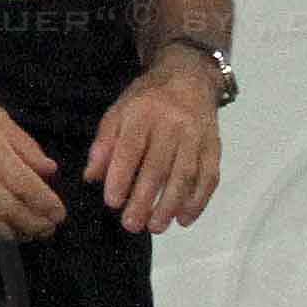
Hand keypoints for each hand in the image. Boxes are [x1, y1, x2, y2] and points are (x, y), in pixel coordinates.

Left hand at [87, 54, 223, 234]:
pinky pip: (209, 177)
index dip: (121, 177)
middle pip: (158, 167)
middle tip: (131, 225)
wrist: (189, 79)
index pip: (131, 149)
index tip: (112, 202)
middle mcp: (173, 125)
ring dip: (171, 205)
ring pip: (185, 175)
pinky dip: (198, 201)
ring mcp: (197, 137)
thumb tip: (92, 177)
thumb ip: (104, 145)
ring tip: (156, 227)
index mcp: (143, 115)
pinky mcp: (214, 147)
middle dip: (145, 200)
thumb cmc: (147, 101)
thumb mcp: (118, 113)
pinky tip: (185, 219)